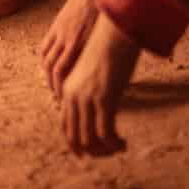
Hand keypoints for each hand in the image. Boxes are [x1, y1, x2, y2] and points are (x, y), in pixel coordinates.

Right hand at [40, 0, 113, 97]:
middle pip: (53, 71)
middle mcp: (69, 41)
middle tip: (59, 99)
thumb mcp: (108, 38)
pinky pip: (45, 48)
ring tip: (53, 86)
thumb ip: (105, 57)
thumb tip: (111, 79)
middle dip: (55, 88)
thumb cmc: (107, 16)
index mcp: (83, 46)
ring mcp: (60, 34)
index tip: (69, 101)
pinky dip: (45, 60)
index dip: (65, 90)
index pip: (66, 74)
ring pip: (46, 61)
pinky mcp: (55, 27)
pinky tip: (49, 68)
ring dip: (48, 77)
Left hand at [58, 15, 139, 156]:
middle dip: (92, 151)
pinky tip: (123, 144)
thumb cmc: (108, 49)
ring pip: (90, 140)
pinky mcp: (104, 99)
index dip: (75, 144)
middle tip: (109, 153)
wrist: (114, 34)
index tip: (88, 154)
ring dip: (105, 150)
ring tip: (118, 148)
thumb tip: (100, 108)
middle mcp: (73, 97)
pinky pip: (106, 133)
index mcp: (67, 91)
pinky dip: (114, 143)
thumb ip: (91, 91)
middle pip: (75, 137)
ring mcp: (87, 99)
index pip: (65, 127)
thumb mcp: (92, 73)